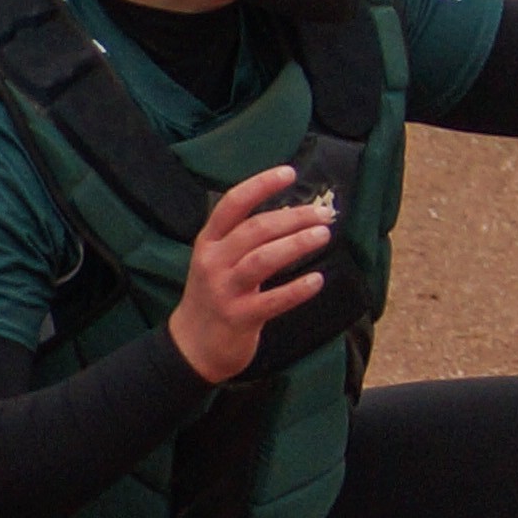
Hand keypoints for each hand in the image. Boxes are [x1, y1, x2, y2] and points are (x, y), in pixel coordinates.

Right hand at [172, 165, 334, 385]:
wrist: (192, 345)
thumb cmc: (216, 294)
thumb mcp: (218, 259)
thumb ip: (245, 238)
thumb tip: (294, 214)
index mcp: (208, 242)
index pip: (232, 205)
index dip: (260, 186)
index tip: (289, 172)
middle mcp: (213, 261)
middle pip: (255, 230)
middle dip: (292, 218)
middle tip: (324, 214)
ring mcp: (224, 290)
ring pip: (262, 260)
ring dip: (296, 244)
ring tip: (323, 235)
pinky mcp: (239, 317)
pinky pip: (272, 300)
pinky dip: (296, 289)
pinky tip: (318, 280)